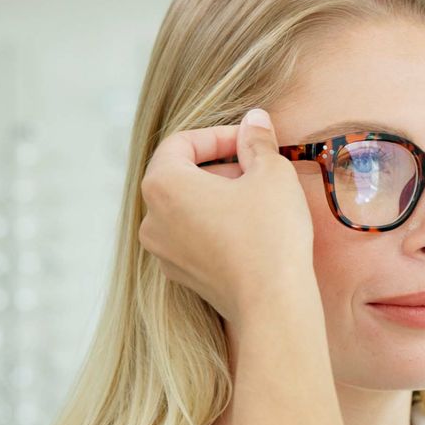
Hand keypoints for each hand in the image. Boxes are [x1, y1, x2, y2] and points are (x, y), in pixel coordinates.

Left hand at [138, 109, 316, 322]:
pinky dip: (215, 225)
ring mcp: (162, 251)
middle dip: (219, 166)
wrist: (273, 304)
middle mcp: (151, 218)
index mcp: (162, 184)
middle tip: (258, 169)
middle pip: (180, 175)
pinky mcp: (181, 274)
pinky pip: (193, 236)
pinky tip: (250, 231)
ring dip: (218, 196)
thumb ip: (257, 140)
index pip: (181, 142)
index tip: (249, 140)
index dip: (218, 135)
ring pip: (186, 207)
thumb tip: (254, 120)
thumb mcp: (272, 173)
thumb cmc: (270, 235)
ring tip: (257, 200)